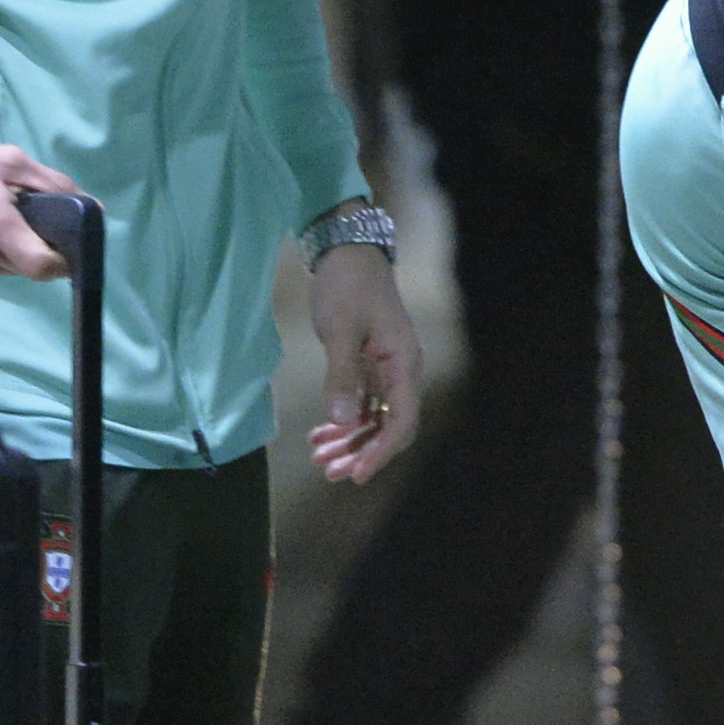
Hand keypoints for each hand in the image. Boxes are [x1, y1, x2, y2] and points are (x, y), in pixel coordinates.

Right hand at [0, 136, 80, 281]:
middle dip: (42, 247)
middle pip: (32, 267)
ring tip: (5, 216)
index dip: (63, 260)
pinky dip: (2, 251)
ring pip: (16, 269)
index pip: (42, 265)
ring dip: (21, 248)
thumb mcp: (9, 160)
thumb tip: (92, 206)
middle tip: (35, 218)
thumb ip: (54, 184)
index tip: (68, 243)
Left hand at [306, 243, 422, 482]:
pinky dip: (342, 421)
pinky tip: (319, 435)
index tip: (356, 473)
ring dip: (348, 441)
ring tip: (319, 460)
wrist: (346, 251)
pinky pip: (361, 403)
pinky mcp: (369, 365)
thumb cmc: (347, 285)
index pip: (402, 421)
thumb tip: (341, 420)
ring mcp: (385, 369)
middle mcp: (400, 370)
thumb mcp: (341, 330)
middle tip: (329, 474)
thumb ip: (342, 375)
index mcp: (403, 362)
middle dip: (360, 452)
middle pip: (388, 426)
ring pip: (373, 418)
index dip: (380, 451)